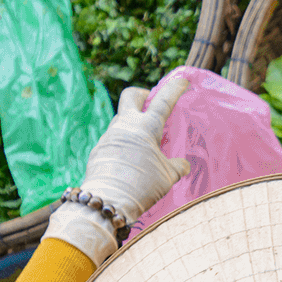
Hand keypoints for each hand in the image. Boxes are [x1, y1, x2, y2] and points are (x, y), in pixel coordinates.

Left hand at [44, 76, 191, 264]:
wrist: (107, 200)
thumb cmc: (143, 186)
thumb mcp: (168, 177)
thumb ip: (178, 166)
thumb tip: (182, 164)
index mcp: (146, 128)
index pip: (163, 101)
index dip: (174, 88)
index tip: (181, 81)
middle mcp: (125, 126)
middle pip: (131, 96)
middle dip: (142, 94)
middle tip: (150, 103)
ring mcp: (109, 136)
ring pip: (121, 119)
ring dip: (132, 123)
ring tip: (142, 141)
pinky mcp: (99, 149)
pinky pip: (113, 139)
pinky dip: (122, 143)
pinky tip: (128, 159)